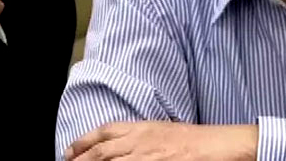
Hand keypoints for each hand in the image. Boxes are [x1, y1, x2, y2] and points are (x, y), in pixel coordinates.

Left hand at [65, 122, 256, 160]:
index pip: (104, 132)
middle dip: (81, 160)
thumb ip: (139, 136)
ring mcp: (145, 158)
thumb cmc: (193, 139)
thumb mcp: (162, 130)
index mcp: (141, 128)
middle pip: (101, 152)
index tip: (69, 151)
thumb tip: (117, 146)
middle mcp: (139, 142)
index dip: (83, 141)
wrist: (216, 147)